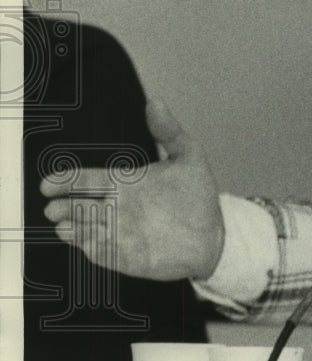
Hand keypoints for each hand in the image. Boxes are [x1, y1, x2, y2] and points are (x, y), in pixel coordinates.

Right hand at [41, 98, 225, 281]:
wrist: (213, 234)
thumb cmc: (198, 196)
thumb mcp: (188, 157)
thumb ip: (169, 131)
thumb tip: (155, 102)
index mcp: (124, 183)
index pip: (87, 179)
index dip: (67, 180)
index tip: (49, 182)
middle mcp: (117, 208)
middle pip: (81, 206)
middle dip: (65, 207)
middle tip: (54, 208)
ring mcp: (120, 234)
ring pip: (87, 230)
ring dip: (76, 228)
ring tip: (67, 226)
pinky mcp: (126, 257)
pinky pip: (105, 254)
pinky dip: (95, 250)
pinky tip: (88, 244)